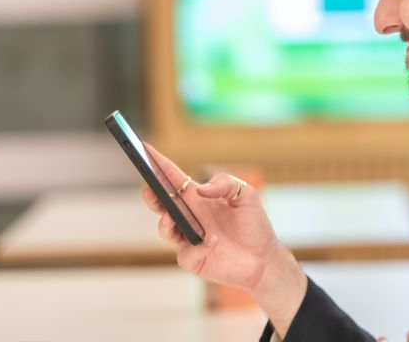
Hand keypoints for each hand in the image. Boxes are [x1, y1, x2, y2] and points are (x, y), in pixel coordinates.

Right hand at [141, 143, 306, 335]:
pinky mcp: (192, 258)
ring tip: (169, 218)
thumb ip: (224, 184)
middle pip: (160, 203)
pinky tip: (214, 241)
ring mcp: (187, 238)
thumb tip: (200, 190)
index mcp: (197, 197)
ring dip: (164, 223)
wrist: (264, 258)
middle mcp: (189, 216)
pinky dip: (199, 246)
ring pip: (165, 229)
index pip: (172, 178)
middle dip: (151, 195)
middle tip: (150, 189)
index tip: (143, 149)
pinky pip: (187, 252)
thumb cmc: (253, 224)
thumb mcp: (245, 195)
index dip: (157, 163)